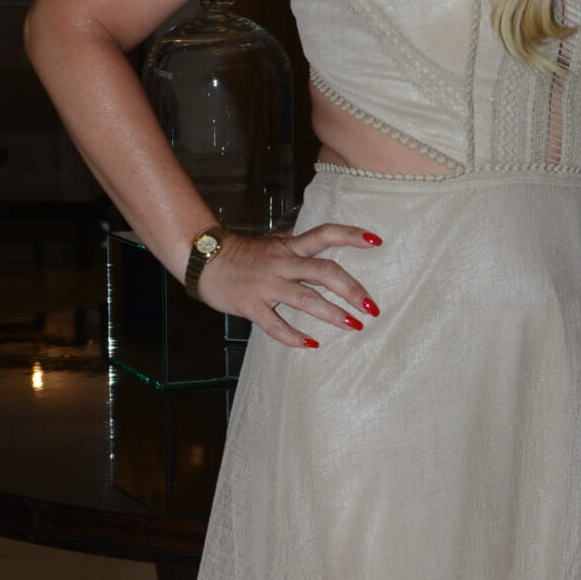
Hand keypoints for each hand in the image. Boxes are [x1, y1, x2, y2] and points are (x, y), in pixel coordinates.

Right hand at [194, 220, 381, 348]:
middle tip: (371, 307)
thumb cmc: (241, 254)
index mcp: (289, 247)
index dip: (351, 235)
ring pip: (305, 298)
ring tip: (354, 326)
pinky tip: (311, 345)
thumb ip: (296, 242)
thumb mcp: (272, 242)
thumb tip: (322, 237)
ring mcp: (267, 285)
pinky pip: (275, 324)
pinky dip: (294, 336)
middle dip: (351, 289)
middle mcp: (281, 263)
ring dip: (332, 313)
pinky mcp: (251, 305)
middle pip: (323, 271)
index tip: (376, 240)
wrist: (203, 261)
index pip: (324, 234)